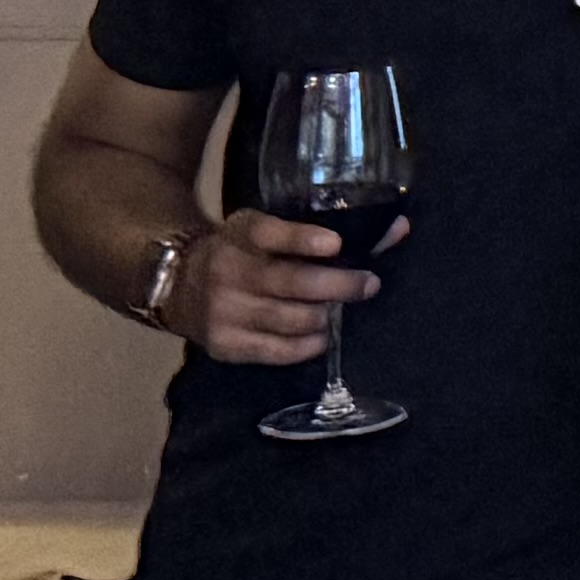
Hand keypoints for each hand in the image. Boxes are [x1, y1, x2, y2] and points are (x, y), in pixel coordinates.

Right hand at [170, 206, 400, 367]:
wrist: (178, 282)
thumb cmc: (243, 251)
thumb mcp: (268, 229)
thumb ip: (323, 231)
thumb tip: (400, 228)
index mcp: (243, 234)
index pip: (272, 235)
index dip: (304, 240)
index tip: (336, 244)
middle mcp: (230, 271)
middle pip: (291, 282)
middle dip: (338, 284)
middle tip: (369, 284)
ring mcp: (224, 310)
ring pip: (289, 319)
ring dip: (326, 317)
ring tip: (343, 311)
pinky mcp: (224, 344)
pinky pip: (276, 351)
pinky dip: (306, 345)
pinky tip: (322, 336)